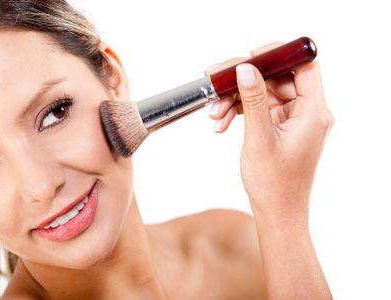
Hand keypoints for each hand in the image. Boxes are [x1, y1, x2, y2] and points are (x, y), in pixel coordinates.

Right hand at [207, 43, 333, 225]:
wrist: (277, 213)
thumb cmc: (274, 184)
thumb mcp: (259, 138)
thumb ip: (254, 100)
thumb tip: (245, 69)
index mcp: (313, 112)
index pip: (303, 67)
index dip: (277, 56)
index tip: (248, 57)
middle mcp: (307, 113)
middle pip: (276, 79)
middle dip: (243, 82)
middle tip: (216, 83)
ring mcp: (294, 120)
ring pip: (264, 94)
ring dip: (237, 100)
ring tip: (214, 113)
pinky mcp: (281, 128)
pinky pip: (260, 109)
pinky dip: (240, 112)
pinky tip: (221, 122)